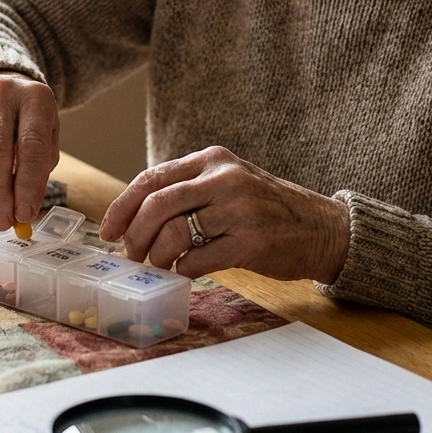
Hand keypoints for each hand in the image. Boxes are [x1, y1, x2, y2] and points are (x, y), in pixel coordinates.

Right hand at [0, 71, 60, 229]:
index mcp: (34, 98)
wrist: (0, 86)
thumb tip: (23, 211)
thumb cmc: (28, 120)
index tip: (25, 214)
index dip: (27, 185)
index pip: (30, 145)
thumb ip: (38, 170)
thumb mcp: (47, 137)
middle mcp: (0, 95)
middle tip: (3, 221)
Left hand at [99, 146, 350, 283]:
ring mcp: (240, 210)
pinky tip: (188, 272)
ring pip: (175, 234)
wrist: (323, 229)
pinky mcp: (252, 243)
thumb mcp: (228, 184)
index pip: (152, 179)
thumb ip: (188, 191)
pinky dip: (184, 270)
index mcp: (213, 160)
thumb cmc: (267, 210)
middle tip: (131, 255)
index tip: (107, 231)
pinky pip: (199, 260)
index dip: (122, 207)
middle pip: (156, 205)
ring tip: (160, 266)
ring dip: (158, 257)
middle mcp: (225, 179)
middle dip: (134, 235)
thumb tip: (134, 219)